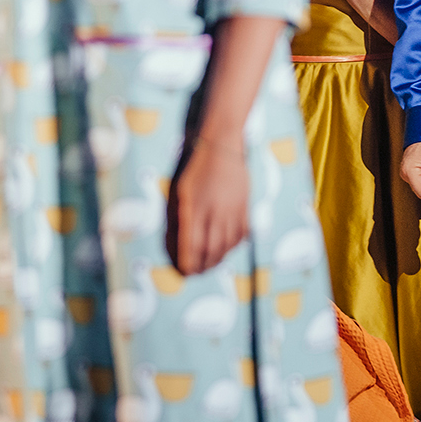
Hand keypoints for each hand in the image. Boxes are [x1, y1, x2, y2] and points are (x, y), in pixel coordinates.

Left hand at [168, 137, 249, 274]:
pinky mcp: (245, 208)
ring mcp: (233, 212)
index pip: (192, 245)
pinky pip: (241, 235)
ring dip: (217, 259)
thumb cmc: (196, 168)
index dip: (188, 262)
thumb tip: (176, 241)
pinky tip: (226, 249)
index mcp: (195, 208)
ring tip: (208, 265)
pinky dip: (233, 246)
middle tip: (194, 274)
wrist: (222, 147)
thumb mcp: (181, 191)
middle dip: (202, 266)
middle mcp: (215, 213)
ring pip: (227, 246)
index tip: (183, 271)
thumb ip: (178, 216)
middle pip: (211, 250)